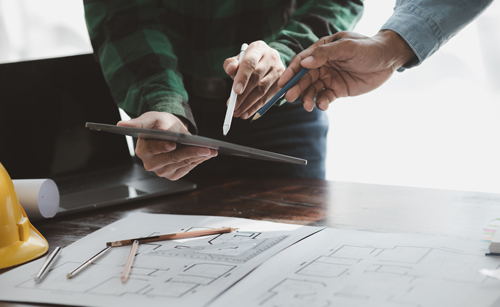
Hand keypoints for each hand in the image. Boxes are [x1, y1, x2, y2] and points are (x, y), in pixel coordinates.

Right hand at [117, 111, 216, 179]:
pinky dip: (197, 161)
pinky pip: (187, 169)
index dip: (164, 147)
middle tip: (206, 148)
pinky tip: (206, 155)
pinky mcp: (172, 175)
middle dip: (190, 152)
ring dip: (198, 157)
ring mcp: (161, 171)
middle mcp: (150, 164)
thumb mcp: (151, 118)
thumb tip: (120, 124)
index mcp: (142, 150)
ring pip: (182, 164)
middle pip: (172, 159)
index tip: (173, 144)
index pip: (154, 149)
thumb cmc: (159, 123)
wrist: (169, 130)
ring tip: (211, 151)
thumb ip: (138, 122)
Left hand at [223, 40, 284, 118]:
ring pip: (263, 90)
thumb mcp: (238, 59)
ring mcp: (279, 70)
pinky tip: (246, 113)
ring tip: (237, 112)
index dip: (242, 77)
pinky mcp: (282, 83)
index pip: (250, 63)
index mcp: (258, 48)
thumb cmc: (249, 61)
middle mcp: (271, 57)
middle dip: (243, 95)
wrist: (267, 61)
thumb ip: (231, 64)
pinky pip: (268, 98)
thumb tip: (231, 69)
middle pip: (257, 79)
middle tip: (233, 106)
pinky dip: (256, 107)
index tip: (235, 91)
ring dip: (249, 104)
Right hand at [279, 30, 416, 111]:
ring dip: (307, 98)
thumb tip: (304, 62)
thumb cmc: (368, 48)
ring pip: (312, 90)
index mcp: (322, 51)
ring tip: (308, 106)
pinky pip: (324, 98)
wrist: (389, 60)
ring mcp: (329, 78)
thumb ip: (325, 54)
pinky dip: (321, 103)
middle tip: (290, 97)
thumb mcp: (347, 47)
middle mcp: (322, 65)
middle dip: (296, 88)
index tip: (282, 83)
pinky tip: (322, 105)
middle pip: (304, 78)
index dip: (291, 72)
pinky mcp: (337, 90)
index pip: (301, 62)